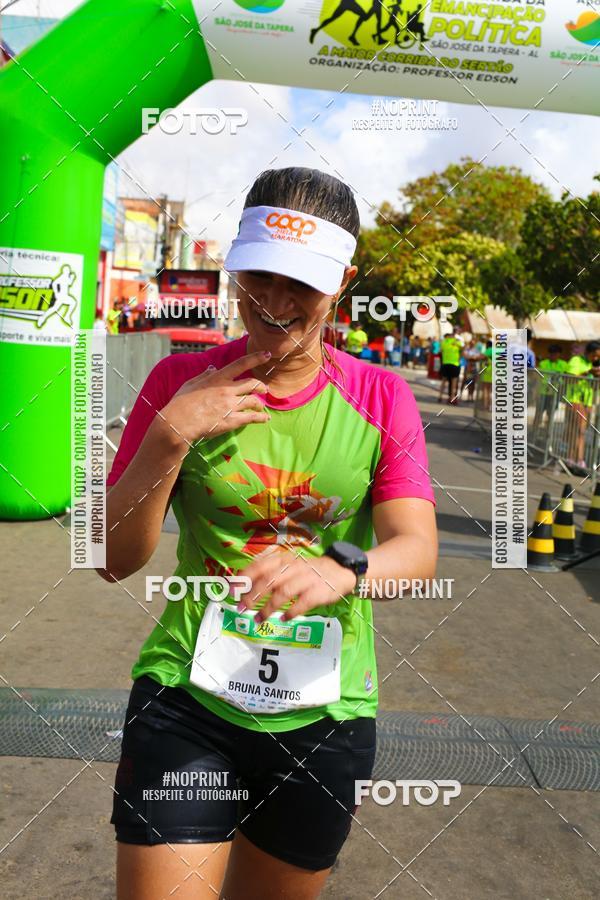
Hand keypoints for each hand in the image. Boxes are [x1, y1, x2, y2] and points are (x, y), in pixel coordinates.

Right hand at [158, 350, 271, 446]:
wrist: (179, 423)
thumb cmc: (180, 403)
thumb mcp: (190, 384)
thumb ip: (204, 375)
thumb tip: (213, 369)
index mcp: (217, 379)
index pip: (240, 364)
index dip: (256, 358)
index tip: (267, 355)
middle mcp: (227, 390)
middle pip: (252, 383)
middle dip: (261, 386)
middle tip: (264, 389)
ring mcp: (230, 406)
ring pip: (254, 401)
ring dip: (260, 403)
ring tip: (261, 407)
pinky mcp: (232, 421)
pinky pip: (251, 418)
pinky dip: (260, 418)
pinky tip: (264, 419)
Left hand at [236, 547, 356, 621]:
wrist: (339, 571)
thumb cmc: (307, 571)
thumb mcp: (288, 566)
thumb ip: (268, 573)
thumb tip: (242, 585)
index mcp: (284, 560)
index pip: (260, 565)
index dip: (245, 577)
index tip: (232, 590)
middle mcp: (294, 567)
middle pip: (269, 580)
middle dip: (253, 595)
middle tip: (242, 608)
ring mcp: (307, 579)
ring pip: (283, 593)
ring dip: (269, 608)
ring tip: (259, 619)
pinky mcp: (318, 591)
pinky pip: (302, 603)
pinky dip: (291, 612)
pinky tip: (283, 618)